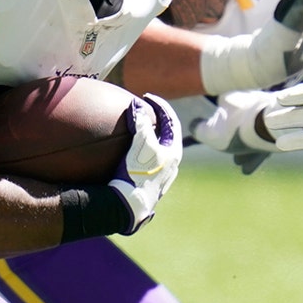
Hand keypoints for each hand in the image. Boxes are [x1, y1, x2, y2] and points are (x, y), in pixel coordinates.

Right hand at [109, 94, 181, 233]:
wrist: (129, 205)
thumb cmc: (137, 173)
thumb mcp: (141, 144)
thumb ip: (142, 124)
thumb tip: (139, 107)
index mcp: (174, 152)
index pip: (172, 121)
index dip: (160, 106)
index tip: (146, 97)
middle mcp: (172, 164)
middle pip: (167, 135)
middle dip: (156, 120)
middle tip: (143, 110)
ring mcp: (162, 175)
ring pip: (159, 149)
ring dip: (149, 136)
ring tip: (135, 128)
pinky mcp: (151, 184)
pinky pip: (149, 160)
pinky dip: (141, 149)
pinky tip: (127, 151)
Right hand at [190, 90, 279, 173]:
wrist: (273, 128)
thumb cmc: (238, 130)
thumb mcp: (210, 133)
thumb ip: (198, 130)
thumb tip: (193, 125)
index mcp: (231, 97)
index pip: (221, 107)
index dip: (217, 126)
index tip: (219, 140)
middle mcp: (249, 98)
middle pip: (238, 121)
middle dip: (235, 141)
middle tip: (234, 160)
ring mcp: (266, 108)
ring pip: (253, 130)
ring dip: (248, 148)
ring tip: (244, 167)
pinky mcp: (280, 118)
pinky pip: (267, 134)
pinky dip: (259, 149)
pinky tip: (255, 165)